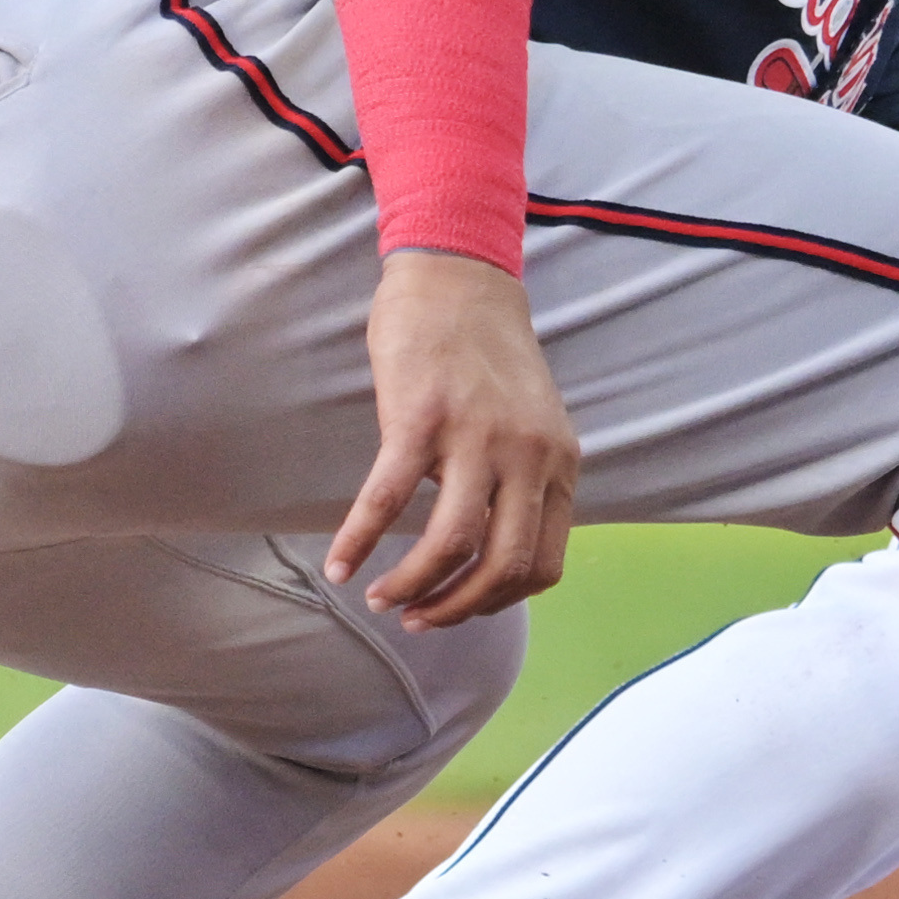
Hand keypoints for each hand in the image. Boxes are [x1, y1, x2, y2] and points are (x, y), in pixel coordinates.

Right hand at [326, 251, 578, 629]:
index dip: (498, 601)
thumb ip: (523, 480)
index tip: (460, 607)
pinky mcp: (421, 417)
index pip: (543, 564)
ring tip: (381, 600)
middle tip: (417, 621)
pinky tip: (341, 565)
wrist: (457, 276)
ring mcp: (476, 436)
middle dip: (456, 609)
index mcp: (558, 463)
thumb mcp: (532, 423)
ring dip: (413, 587)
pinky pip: (387, 498)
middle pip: (502, 567)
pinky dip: (360, 541)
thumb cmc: (485, 354)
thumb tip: (487, 551)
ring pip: (451, 543)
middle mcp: (528, 455)